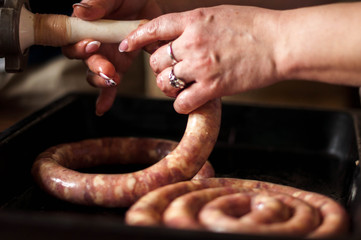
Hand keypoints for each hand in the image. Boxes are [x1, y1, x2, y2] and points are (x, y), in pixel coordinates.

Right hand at [62, 0, 161, 115]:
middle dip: (95, 66)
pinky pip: (110, 85)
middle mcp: (94, 44)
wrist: (150, 7)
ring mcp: (107, 57)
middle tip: (108, 68)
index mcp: (88, 27)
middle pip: (85, 61)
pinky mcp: (119, 66)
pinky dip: (106, 97)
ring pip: (97, 74)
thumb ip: (99, 3)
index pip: (73, 40)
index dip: (78, 46)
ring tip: (114, 78)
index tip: (93, 45)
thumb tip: (80, 10)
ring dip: (102, 80)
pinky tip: (102, 108)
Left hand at [120, 5, 282, 113]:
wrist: (281, 43)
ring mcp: (201, 66)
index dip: (135, 37)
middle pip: (155, 60)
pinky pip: (181, 103)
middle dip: (158, 68)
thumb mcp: (219, 15)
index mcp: (193, 20)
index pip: (154, 28)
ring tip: (179, 87)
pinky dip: (181, 104)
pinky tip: (189, 101)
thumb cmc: (254, 27)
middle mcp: (192, 42)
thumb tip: (178, 36)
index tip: (126, 45)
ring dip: (167, 87)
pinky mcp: (213, 88)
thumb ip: (195, 25)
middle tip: (170, 71)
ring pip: (164, 82)